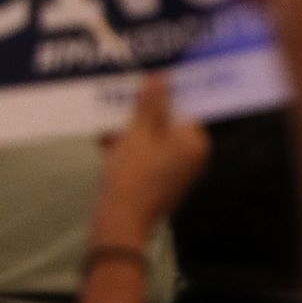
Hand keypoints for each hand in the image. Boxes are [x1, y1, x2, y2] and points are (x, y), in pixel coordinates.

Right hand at [94, 74, 209, 245]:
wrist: (119, 225)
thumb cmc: (131, 175)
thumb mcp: (138, 133)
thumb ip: (150, 104)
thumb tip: (161, 77)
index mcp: (195, 142)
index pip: (184, 106)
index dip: (163, 93)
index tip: (144, 82)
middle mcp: (193, 156)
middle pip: (167, 123)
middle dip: (141, 114)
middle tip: (120, 102)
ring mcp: (179, 171)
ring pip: (154, 140)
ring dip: (131, 131)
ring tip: (107, 125)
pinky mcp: (163, 183)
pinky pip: (148, 157)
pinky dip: (130, 149)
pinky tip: (106, 142)